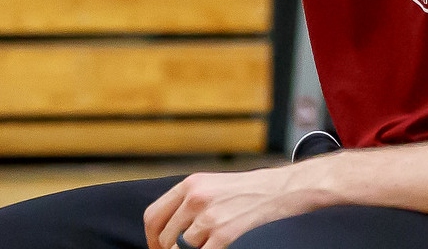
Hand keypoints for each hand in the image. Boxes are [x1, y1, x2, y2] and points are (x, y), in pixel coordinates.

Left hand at [143, 165, 322, 248]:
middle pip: (165, 235)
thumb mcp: (209, 185)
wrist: (277, 190)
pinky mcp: (225, 232)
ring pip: (184, 247)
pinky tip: (214, 248)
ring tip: (206, 244)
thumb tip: (167, 226)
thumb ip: (185, 201)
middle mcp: (195, 198)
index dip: (151, 237)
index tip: (156, 247)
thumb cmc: (243, 190)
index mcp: (188, 185)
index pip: (153, 215)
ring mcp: (209, 216)